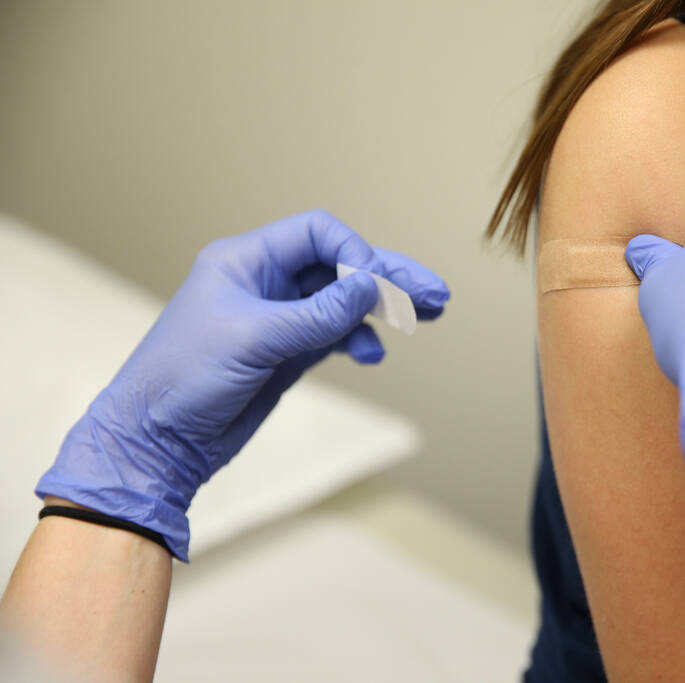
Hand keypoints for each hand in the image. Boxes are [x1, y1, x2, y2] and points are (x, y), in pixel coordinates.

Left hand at [36, 210, 449, 559]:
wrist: (158, 440)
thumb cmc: (185, 378)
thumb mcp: (254, 339)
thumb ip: (318, 313)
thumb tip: (374, 285)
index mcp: (247, 260)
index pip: (319, 233)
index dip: (355, 253)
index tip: (374, 287)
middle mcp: (266, 281)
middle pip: (341, 265)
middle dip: (390, 276)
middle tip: (437, 292)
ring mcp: (279, 317)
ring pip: (344, 300)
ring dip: (384, 307)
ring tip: (431, 314)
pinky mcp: (287, 352)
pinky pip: (335, 333)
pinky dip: (358, 338)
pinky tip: (373, 354)